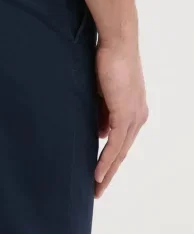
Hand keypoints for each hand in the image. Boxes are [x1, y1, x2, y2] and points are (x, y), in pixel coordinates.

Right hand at [94, 41, 148, 197]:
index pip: (121, 142)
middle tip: (97, 190)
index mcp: (133, 111)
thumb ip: (102, 112)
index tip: (99, 174)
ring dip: (107, 172)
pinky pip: (115, 143)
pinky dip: (106, 160)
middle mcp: (137, 116)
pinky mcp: (125, 113)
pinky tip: (98, 173)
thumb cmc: (108, 60)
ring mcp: (133, 116)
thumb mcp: (102, 91)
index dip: (110, 160)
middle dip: (109, 173)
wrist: (117, 43)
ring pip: (120, 152)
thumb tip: (99, 133)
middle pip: (122, 152)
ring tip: (96, 187)